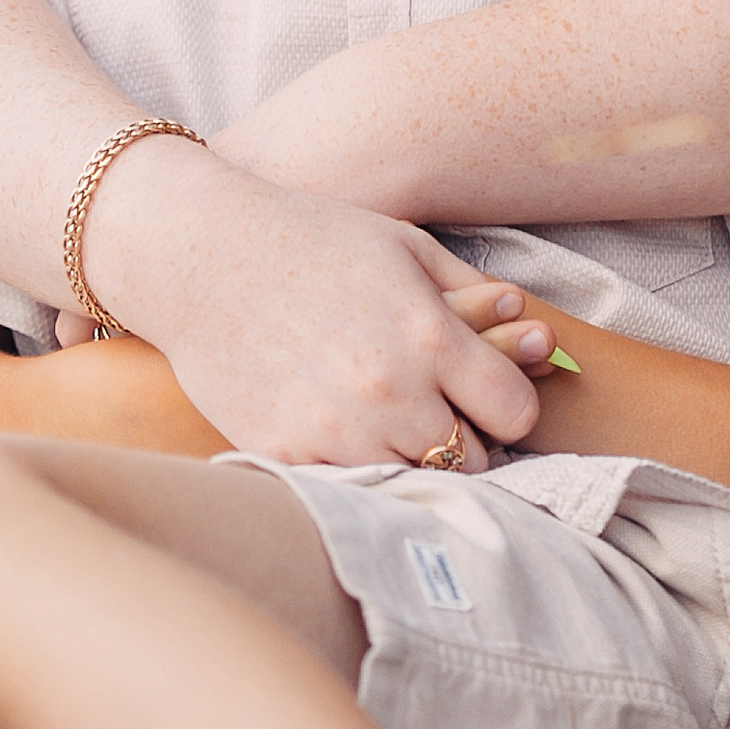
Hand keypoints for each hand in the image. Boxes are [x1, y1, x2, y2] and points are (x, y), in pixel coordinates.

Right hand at [79, 139, 539, 461]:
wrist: (199, 254)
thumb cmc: (310, 239)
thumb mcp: (404, 246)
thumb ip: (472, 293)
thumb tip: (530, 329)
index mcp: (430, 336)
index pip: (515, 412)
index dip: (507, 403)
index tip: (484, 393)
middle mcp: (391, 392)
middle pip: (472, 459)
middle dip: (465, 437)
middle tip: (435, 409)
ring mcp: (336, 430)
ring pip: (413, 481)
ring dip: (411, 457)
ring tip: (387, 419)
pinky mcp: (286, 454)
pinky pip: (352, 489)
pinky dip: (358, 469)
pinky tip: (343, 432)